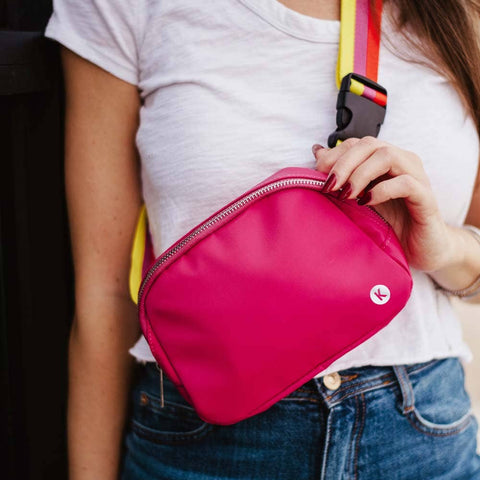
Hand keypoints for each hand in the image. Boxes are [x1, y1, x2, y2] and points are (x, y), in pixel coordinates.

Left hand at [312, 137, 457, 271]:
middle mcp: (403, 162)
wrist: (421, 249)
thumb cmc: (391, 223)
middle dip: (343, 163)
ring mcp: (417, 177)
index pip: (357, 144)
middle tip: (329, 186)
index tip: (317, 175)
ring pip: (387, 156)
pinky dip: (382, 190)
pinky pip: (406, 183)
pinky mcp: (426, 198)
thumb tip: (317, 152)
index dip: (334, 155)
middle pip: (370, 144)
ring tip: (346, 195)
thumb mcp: (359, 198)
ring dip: (360, 174)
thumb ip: (341, 177)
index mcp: (386, 160)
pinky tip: (367, 202)